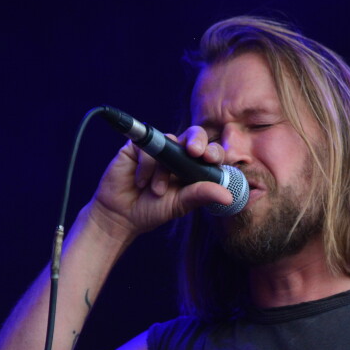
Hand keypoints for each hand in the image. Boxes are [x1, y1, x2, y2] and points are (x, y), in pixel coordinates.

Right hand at [86, 126, 231, 242]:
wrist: (121, 215)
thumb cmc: (152, 210)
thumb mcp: (180, 204)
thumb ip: (201, 195)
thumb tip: (228, 197)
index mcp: (193, 168)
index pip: (210, 153)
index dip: (214, 152)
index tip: (211, 159)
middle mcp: (178, 155)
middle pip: (195, 135)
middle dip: (198, 140)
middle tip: (195, 152)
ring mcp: (159, 149)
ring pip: (170, 144)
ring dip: (164, 171)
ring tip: (155, 191)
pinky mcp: (138, 147)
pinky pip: (148, 148)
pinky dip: (146, 167)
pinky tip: (140, 182)